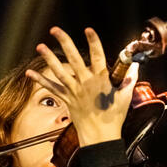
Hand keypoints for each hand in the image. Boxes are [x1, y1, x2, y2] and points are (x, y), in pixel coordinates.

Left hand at [26, 26, 138, 145]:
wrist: (100, 136)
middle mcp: (85, 82)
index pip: (98, 55)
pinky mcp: (67, 99)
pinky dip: (41, 80)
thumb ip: (130, 79)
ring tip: (40, 46)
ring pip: (59, 71)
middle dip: (64, 42)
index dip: (93, 41)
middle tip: (55, 30)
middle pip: (74, 58)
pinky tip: (30, 73)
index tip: (88, 30)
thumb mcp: (125, 97)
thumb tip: (136, 66)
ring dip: (49, 57)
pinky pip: (52, 88)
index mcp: (101, 79)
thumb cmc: (113, 118)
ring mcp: (74, 91)